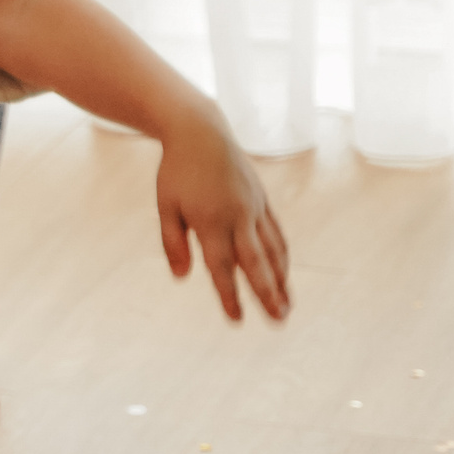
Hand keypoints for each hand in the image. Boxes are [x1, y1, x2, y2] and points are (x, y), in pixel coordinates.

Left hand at [154, 108, 289, 321]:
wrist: (201, 132)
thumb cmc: (176, 172)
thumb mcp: (166, 207)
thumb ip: (173, 243)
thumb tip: (182, 277)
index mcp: (211, 221)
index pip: (222, 267)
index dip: (229, 295)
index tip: (237, 320)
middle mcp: (238, 217)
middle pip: (256, 263)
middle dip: (268, 294)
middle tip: (279, 321)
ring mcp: (254, 208)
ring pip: (272, 250)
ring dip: (281, 279)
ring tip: (286, 305)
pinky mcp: (261, 200)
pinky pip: (275, 234)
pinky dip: (281, 256)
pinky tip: (282, 272)